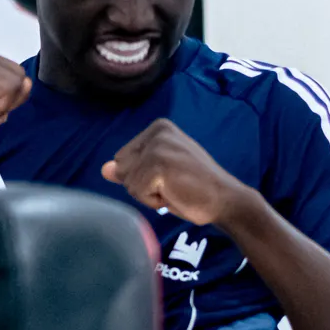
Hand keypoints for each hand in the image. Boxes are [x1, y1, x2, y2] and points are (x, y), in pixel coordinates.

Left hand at [101, 120, 251, 227]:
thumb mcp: (158, 175)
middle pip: (122, 167)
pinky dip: (153, 201)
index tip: (168, 178)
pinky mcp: (158, 165)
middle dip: (141, 184)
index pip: (123, 157)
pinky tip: (175, 194)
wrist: (225, 199)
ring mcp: (158, 147)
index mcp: (158, 128)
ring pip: (128, 182)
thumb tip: (104, 169)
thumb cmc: (194, 188)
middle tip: (172, 185)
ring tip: (175, 189)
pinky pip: (137, 192)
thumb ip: (131, 169)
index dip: (140, 176)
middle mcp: (157, 132)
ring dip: (148, 194)